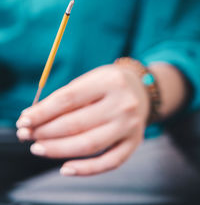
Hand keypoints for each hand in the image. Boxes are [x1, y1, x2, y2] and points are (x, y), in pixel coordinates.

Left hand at [16, 64, 149, 175]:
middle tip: (27, 135)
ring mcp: (131, 126)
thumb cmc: (108, 83)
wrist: (141, 89)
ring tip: (38, 148)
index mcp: (110, 82)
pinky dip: (86, 169)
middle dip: (46, 132)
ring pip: (89, 145)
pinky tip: (65, 168)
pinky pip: (110, 162)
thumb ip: (65, 97)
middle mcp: (123, 104)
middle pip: (77, 124)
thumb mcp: (90, 79)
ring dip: (59, 150)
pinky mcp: (134, 142)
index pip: (68, 99)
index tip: (24, 120)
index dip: (43, 112)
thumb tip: (35, 118)